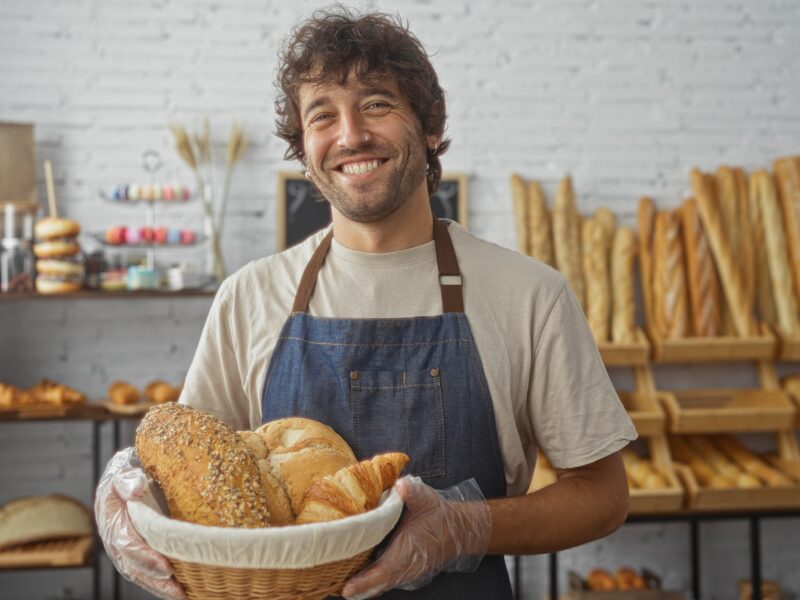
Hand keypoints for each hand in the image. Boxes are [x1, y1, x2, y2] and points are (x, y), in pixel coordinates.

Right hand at [95, 448, 185, 599]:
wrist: (130, 473)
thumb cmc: (130, 470)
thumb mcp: (125, 468)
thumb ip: (128, 478)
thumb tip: (136, 490)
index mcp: (111, 518)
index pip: (126, 543)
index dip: (144, 556)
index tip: (165, 565)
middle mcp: (115, 537)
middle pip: (132, 564)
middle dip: (154, 577)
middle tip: (177, 587)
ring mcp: (124, 547)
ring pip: (138, 572)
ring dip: (158, 585)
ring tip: (181, 595)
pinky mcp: (137, 551)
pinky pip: (146, 570)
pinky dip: (160, 582)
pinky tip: (179, 590)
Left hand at [342, 475, 490, 599]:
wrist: (457, 529)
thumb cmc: (438, 514)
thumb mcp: (427, 499)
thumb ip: (413, 492)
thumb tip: (401, 485)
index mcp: (409, 551)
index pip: (385, 571)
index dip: (365, 581)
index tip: (346, 589)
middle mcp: (406, 567)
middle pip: (378, 585)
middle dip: (356, 589)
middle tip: (331, 588)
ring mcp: (406, 573)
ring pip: (380, 586)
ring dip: (361, 587)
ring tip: (334, 585)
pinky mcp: (404, 572)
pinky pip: (384, 582)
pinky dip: (368, 583)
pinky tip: (352, 580)